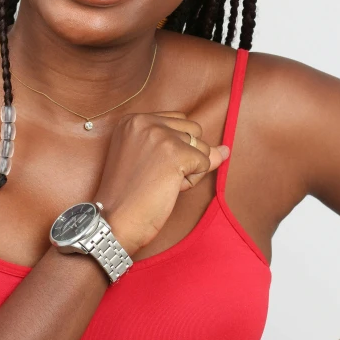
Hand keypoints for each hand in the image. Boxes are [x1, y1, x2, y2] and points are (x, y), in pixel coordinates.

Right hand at [94, 111, 228, 255]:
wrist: (113, 220)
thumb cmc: (128, 195)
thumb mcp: (151, 161)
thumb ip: (183, 146)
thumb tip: (226, 149)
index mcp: (133, 119)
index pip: (177, 121)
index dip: (173, 148)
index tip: (149, 167)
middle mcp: (145, 120)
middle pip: (192, 130)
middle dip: (185, 155)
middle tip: (156, 176)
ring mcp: (160, 135)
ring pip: (201, 146)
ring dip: (190, 168)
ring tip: (162, 182)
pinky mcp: (175, 152)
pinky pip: (205, 163)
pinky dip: (192, 181)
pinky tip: (169, 189)